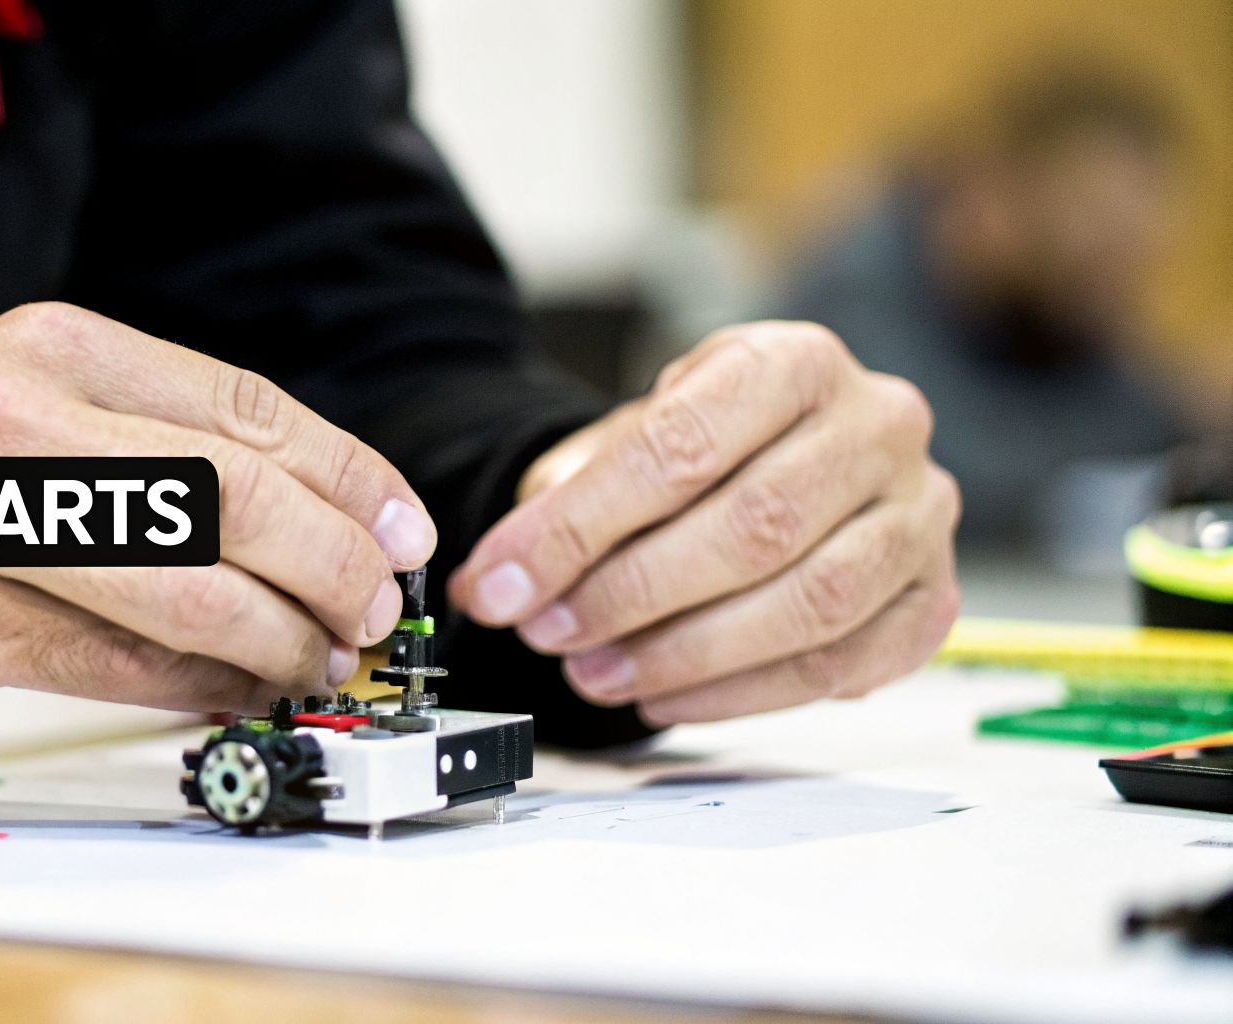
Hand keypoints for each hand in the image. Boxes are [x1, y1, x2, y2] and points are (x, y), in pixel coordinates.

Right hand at [0, 302, 435, 716]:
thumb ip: (136, 448)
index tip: (402, 531)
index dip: (351, 478)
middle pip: (242, 495)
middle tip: (371, 616)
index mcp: (51, 348)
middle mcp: (23, 419)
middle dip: (336, 568)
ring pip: (191, 588)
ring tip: (314, 666)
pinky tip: (227, 697)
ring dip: (278, 643)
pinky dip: (194, 689)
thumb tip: (294, 526)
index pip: (250, 407)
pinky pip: (115, 664)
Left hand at [448, 322, 959, 725]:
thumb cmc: (708, 447)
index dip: (577, 528)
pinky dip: (743, 695)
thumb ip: (568, 501)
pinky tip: (666, 697)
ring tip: (595, 673)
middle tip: (549, 634)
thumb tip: (497, 584)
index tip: (502, 582)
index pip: (679, 449)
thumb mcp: (633, 436)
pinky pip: (844, 665)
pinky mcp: (936, 595)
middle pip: (753, 528)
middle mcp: (879, 426)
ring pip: (809, 604)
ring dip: (685, 656)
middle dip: (630, 595)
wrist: (791, 451)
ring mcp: (921, 513)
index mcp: (796, 362)